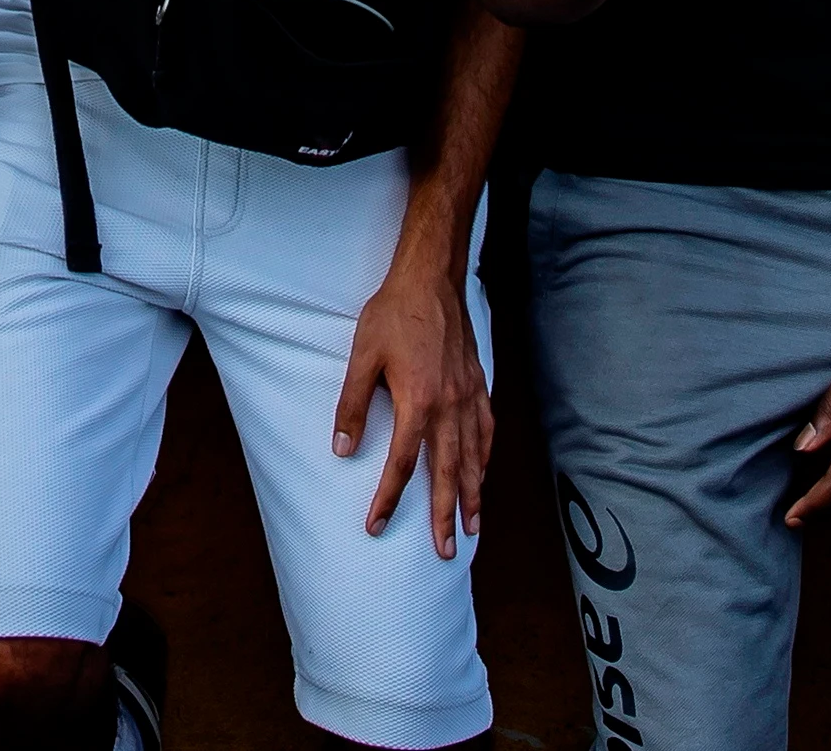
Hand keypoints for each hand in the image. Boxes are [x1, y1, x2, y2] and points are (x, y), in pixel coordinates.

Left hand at [333, 267, 490, 553]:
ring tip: (474, 527)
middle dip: (445, 515)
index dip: (388, 499)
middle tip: (447, 551)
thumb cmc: (393, 315)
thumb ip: (353, 405)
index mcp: (418, 402)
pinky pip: (486, 430)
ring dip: (473, 495)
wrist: (431, 279)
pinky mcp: (478, 384)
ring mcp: (468, 396)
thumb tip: (343, 448)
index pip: (403, 464)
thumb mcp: (362, 357)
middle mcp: (449, 407)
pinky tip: (483, 471)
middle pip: (448, 472)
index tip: (376, 525)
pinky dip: (485, 457)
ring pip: (474, 457)